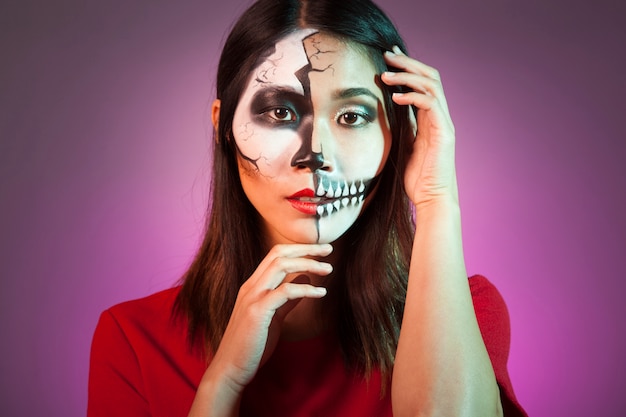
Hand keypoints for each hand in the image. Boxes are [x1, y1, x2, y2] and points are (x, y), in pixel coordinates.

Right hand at [205, 243, 332, 394]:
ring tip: (329, 269)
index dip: (299, 248)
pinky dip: (306, 289)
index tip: (321, 250)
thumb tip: (305, 279)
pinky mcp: (257, 312)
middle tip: (330, 250)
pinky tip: (321, 293)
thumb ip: (287, 299)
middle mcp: (251, 286)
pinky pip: (285, 292)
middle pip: (279, 254)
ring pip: (281, 266)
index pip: (276, 255)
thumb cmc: (252, 346)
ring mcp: (252, 298)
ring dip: (308, 264)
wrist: (230, 369)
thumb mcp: (273, 318)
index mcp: (253, 286)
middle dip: (306, 249)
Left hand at [382, 46, 457, 207]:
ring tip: (387, 74)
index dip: (408, 67)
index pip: (422, 83)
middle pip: (430, 77)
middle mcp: (440, 117)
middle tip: (388, 54)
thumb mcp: (404, 146)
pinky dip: (413, 96)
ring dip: (408, 76)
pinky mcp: (444, 134)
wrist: (431, 200)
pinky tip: (396, 96)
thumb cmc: (417, 179)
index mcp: (430, 118)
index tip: (389, 57)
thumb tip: (387, 111)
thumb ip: (402, 127)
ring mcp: (444, 124)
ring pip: (432, 86)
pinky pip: (431, 105)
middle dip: (409, 63)